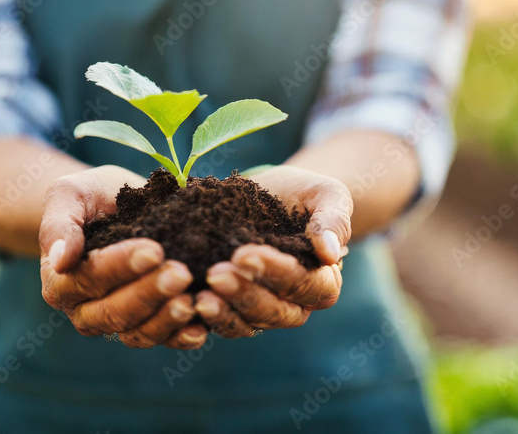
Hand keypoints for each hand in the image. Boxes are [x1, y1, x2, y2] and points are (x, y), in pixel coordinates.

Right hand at [38, 165, 207, 348]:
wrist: (116, 205)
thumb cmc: (90, 196)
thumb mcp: (68, 196)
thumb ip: (59, 225)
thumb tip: (60, 261)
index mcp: (60, 282)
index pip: (90, 278)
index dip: (121, 266)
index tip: (154, 250)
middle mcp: (84, 311)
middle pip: (114, 311)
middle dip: (149, 293)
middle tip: (181, 273)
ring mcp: (115, 323)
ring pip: (138, 332)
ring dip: (167, 319)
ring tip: (192, 301)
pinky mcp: (145, 326)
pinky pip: (162, 339)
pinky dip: (181, 336)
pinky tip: (201, 328)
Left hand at [196, 165, 351, 336]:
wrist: (270, 194)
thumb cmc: (303, 194)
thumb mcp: (326, 195)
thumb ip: (332, 220)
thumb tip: (330, 252)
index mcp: (323, 281)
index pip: (304, 284)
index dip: (276, 272)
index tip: (245, 253)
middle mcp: (294, 304)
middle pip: (274, 312)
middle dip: (244, 294)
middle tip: (216, 274)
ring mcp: (262, 311)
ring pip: (246, 324)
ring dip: (222, 313)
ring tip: (198, 298)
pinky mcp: (232, 308)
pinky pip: (221, 323)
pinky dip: (203, 319)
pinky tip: (185, 303)